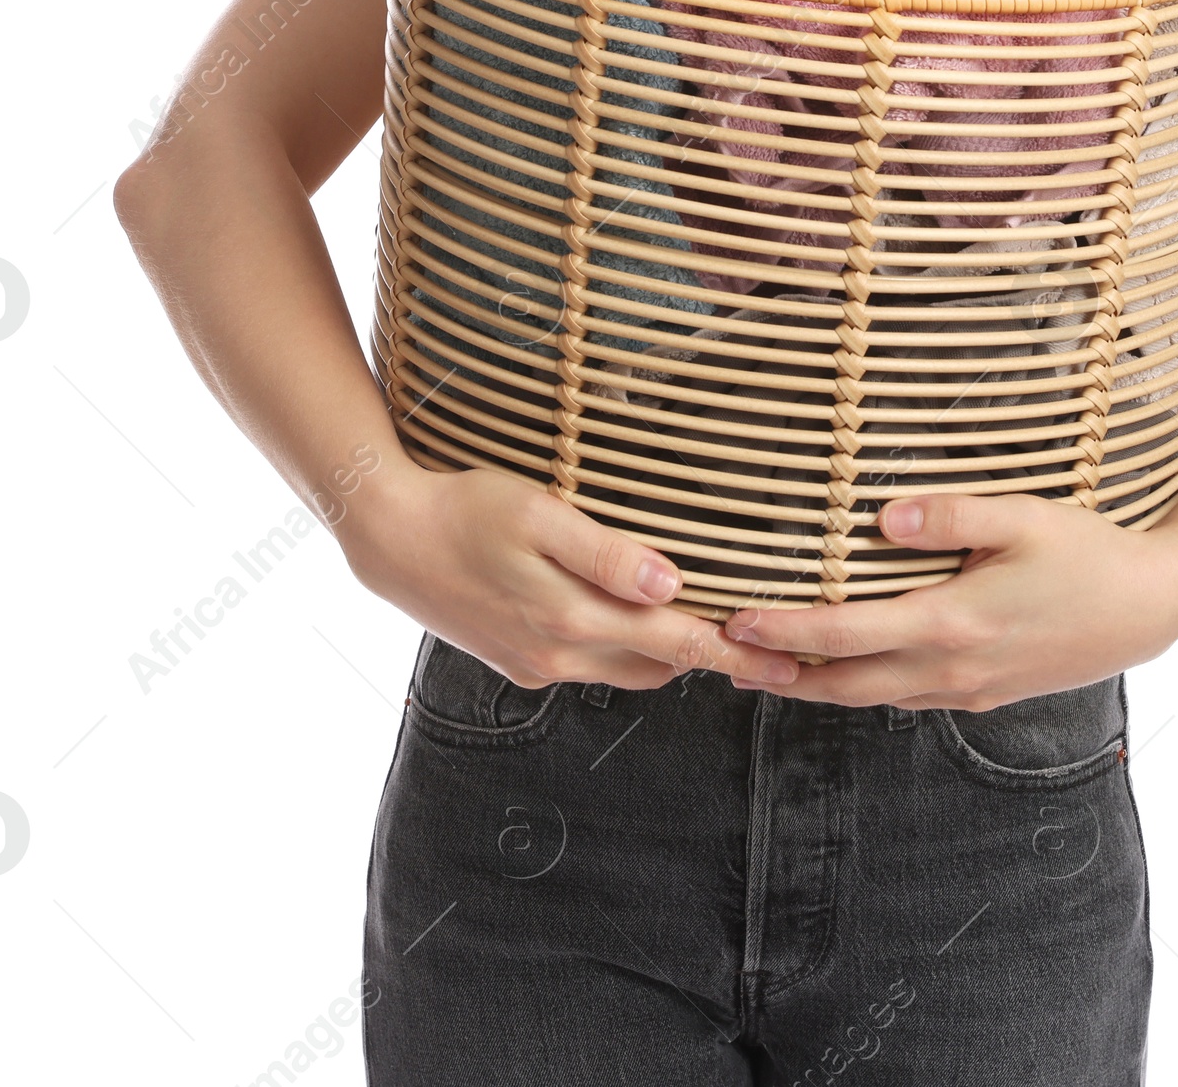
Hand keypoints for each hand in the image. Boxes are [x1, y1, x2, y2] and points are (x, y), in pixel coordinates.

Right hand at [340, 458, 804, 691]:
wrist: (390, 538)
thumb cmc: (467, 508)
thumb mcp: (538, 513)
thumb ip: (605, 553)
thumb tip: (670, 582)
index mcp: (570, 621)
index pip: (675, 644)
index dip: (734, 654)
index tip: (787, 664)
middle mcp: (559, 655)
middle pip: (659, 667)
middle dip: (717, 663)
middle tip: (778, 659)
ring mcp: (536, 665)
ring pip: (626, 669)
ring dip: (672, 659)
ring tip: (722, 641)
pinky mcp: (518, 661)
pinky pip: (591, 665)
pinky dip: (627, 651)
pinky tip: (640, 625)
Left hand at [720, 492, 1177, 707]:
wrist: (1151, 607)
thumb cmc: (1088, 551)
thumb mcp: (1022, 516)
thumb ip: (950, 515)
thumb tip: (883, 515)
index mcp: (951, 624)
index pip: (844, 634)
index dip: (784, 631)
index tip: (735, 621)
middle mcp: (951, 670)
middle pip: (842, 684)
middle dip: (779, 673)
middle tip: (723, 658)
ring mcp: (968, 690)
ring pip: (871, 697)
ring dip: (816, 685)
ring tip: (765, 666)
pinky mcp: (984, 695)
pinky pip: (905, 696)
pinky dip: (862, 685)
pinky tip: (845, 667)